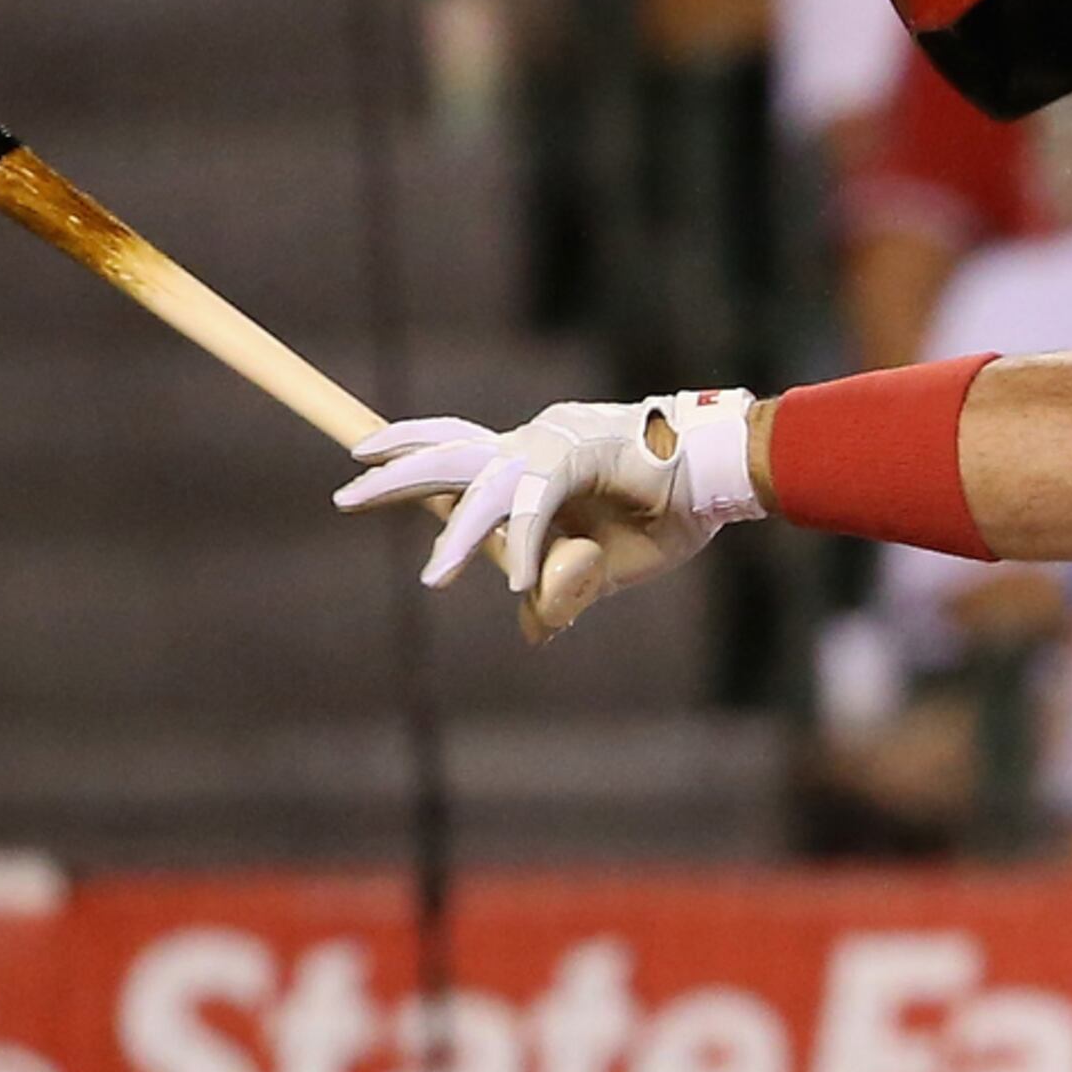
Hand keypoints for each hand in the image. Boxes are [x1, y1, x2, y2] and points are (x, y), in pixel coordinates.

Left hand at [335, 392, 760, 635]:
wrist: (726, 477)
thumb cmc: (670, 512)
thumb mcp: (605, 568)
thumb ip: (561, 589)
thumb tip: (530, 627)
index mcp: (535, 460)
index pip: (461, 450)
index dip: (414, 451)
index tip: (366, 456)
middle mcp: (535, 443)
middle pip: (450, 450)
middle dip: (395, 471)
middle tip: (344, 492)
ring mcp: (555, 444)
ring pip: (484, 483)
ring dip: (457, 535)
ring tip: (432, 582)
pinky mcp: (581, 452)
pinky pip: (538, 504)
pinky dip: (529, 546)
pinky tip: (522, 582)